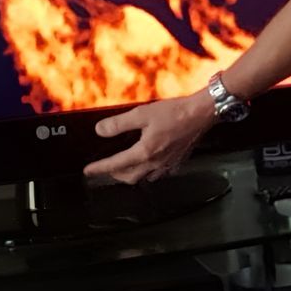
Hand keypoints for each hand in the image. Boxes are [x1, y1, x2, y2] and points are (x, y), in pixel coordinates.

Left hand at [84, 93, 214, 184]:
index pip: (116, 164)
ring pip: (146, 178)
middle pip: (130, 177)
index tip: (88, 171)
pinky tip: (151, 166)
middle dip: (115, 175)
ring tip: (126, 169)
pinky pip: (162, 174)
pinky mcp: (179, 161)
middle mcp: (156, 163)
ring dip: (133, 175)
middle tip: (105, 169)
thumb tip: (100, 130)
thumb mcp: (141, 114)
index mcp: (145, 152)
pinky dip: (151, 173)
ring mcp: (169, 164)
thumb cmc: (175, 112)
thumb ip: (118, 124)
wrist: (202, 113)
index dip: (100, 168)